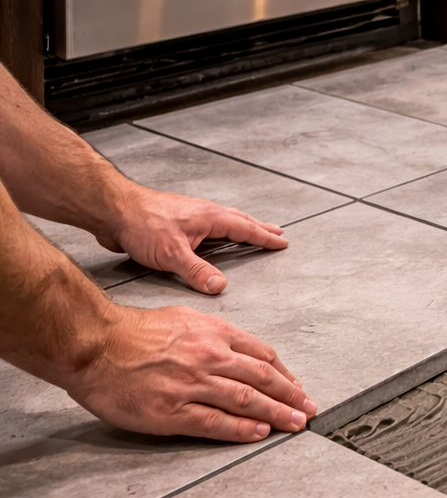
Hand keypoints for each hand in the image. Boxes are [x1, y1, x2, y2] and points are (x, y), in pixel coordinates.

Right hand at [65, 304, 316, 441]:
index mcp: (215, 334)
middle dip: (291, 396)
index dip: (285, 374)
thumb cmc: (134, 332)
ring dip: (276, 414)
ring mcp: (192, 385)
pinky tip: (259, 434)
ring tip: (295, 424)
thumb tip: (240, 349)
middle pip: (263, 378)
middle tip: (309, 410)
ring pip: (246, 401)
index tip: (298, 387)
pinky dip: (241, 430)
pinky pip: (215, 422)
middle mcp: (210, 357)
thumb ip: (215, 335)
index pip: (263, 355)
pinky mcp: (172, 411)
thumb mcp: (185, 319)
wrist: (94, 345)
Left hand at [99, 185, 287, 293]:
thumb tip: (219, 287)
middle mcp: (203, 212)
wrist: (113, 210)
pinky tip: (214, 234)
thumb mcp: (173, 254)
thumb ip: (197, 271)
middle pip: (240, 220)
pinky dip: (222, 228)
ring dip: (242, 225)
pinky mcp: (177, 220)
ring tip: (252, 230)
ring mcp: (190, 215)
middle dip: (260, 228)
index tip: (281, 241)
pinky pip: (209, 223)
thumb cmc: (141, 225)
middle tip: (277, 232)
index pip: (246, 229)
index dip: (265, 237)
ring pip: (225, 219)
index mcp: (210, 217)